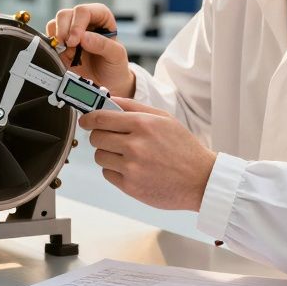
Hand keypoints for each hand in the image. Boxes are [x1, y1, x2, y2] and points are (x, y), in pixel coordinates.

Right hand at [45, 3, 134, 97]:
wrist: (106, 83)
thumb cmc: (114, 66)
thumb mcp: (117, 56)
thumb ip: (103, 45)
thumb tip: (83, 37)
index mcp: (100, 16)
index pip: (83, 11)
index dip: (77, 24)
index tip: (76, 42)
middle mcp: (83, 20)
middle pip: (65, 15)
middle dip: (64, 32)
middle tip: (69, 48)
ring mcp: (70, 31)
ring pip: (54, 25)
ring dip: (58, 41)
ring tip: (70, 55)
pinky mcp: (60, 43)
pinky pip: (49, 39)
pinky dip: (53, 48)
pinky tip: (64, 58)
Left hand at [79, 98, 215, 210]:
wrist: (200, 180)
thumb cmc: (183, 148)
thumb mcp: (164, 118)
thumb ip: (133, 107)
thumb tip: (107, 99)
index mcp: (143, 125)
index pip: (101, 118)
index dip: (89, 118)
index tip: (86, 120)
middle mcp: (135, 146)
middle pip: (96, 137)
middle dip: (100, 136)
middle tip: (111, 138)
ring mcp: (132, 167)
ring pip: (99, 156)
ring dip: (107, 154)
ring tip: (125, 154)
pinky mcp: (130, 186)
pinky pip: (107, 173)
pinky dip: (114, 170)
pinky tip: (131, 168)